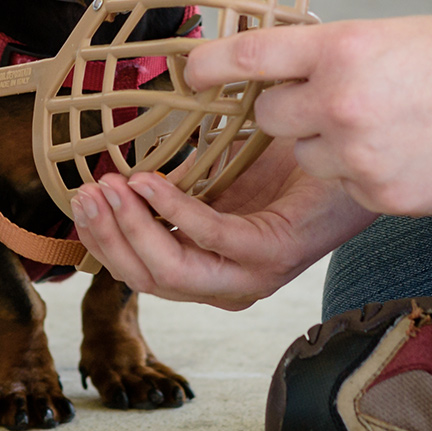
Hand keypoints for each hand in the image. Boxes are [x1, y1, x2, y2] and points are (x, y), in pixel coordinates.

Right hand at [71, 142, 376, 309]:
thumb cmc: (288, 161)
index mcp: (208, 269)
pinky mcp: (272, 256)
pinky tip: (151, 181)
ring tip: (112, 185)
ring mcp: (250, 277)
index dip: (102, 241)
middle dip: (107, 237)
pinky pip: (209, 239)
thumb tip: (119, 146)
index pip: (137, 273)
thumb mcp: (216, 169)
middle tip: (86, 192)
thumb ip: (174, 171)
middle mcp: (226, 285)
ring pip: (171, 272)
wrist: (352, 153)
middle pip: (145, 280)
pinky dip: (174, 210)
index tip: (79, 197)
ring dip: (132, 228)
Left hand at [186, 16, 431, 215]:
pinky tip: (408, 153)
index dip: (211, 65)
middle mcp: (339, 99)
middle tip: (334, 100)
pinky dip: (364, 174)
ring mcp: (358, 153)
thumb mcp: (391, 34)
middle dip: (290, 110)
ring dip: (328, 145)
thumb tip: (281, 71)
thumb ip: (332, 54)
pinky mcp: (378, 195)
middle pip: (269, 115)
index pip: (249, 56)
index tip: (191, 72)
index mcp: (340, 46)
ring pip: (306, 156)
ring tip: (386, 126)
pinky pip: (344, 186)